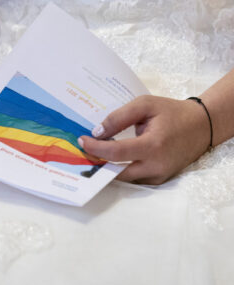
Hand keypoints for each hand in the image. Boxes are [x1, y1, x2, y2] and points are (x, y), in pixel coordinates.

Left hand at [78, 95, 209, 184]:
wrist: (202, 126)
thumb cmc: (172, 112)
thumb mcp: (145, 105)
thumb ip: (119, 117)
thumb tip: (97, 132)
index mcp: (153, 145)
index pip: (116, 153)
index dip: (95, 148)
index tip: (82, 140)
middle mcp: (156, 166)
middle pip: (116, 172)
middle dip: (98, 162)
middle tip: (83, 150)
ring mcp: (159, 176)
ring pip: (124, 178)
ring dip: (108, 168)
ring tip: (94, 154)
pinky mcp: (160, 180)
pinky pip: (134, 179)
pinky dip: (121, 170)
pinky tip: (111, 159)